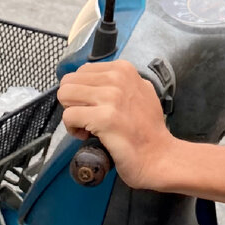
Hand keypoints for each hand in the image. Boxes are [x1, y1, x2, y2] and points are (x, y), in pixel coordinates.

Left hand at [56, 60, 173, 189]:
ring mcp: (111, 97)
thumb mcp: (140, 91)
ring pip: (65, 95)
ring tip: (87, 126)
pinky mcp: (104, 118)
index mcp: (123, 69)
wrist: (159, 155)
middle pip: (69, 82)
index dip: (82, 92)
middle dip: (73, 102)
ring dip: (71, 114)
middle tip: (87, 117)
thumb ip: (119, 82)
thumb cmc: (148, 128)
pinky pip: (68, 116)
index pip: (81, 72)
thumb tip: (93, 82)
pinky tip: (88, 136)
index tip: (94, 107)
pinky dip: (73, 129)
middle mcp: (117, 77)